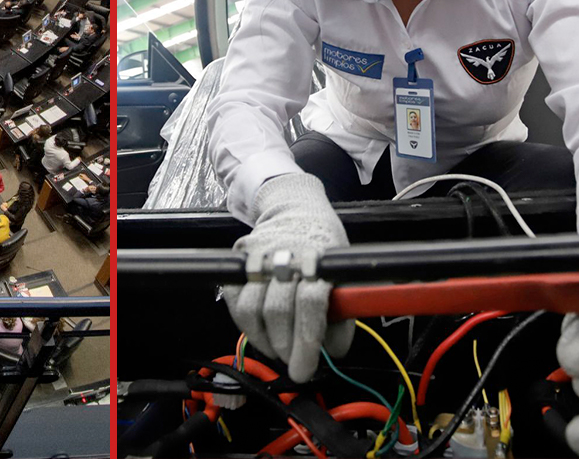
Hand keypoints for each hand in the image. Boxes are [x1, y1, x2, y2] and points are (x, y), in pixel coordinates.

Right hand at [222, 173, 353, 381]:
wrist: (295, 208)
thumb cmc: (324, 249)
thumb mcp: (344, 276)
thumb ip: (342, 315)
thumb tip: (331, 353)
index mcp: (320, 257)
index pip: (310, 302)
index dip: (307, 342)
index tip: (304, 370)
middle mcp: (287, 253)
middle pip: (278, 310)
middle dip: (285, 347)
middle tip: (294, 365)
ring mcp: (259, 254)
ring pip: (251, 309)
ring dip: (264, 341)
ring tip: (277, 351)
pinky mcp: (239, 258)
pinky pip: (234, 301)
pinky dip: (246, 326)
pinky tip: (261, 333)